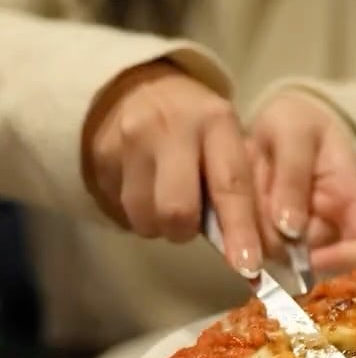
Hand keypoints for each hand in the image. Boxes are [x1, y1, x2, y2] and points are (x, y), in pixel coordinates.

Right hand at [84, 62, 261, 270]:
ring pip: (146, 217)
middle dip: (185, 232)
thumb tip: (249, 252)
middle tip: (189, 227)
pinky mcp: (103, 154)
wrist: (137, 90)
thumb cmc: (196, 128)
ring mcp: (133, 140)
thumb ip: (238, 185)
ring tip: (165, 201)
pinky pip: (122, 209)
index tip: (247, 268)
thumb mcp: (225, 139)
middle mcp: (173, 127)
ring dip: (159, 225)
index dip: (239, 231)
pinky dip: (139, 212)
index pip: (230, 185)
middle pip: (177, 210)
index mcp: (216, 122)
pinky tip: (145, 190)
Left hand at [251, 92, 355, 272]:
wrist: (274, 125)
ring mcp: (299, 242)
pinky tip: (232, 213)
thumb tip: (290, 229)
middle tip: (254, 196)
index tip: (307, 256)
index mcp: (352, 203)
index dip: (345, 263)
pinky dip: (238, 239)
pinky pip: (253, 255)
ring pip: (274, 259)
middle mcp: (329, 231)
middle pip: (311, 263)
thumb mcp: (293, 132)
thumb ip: (293, 175)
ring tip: (245, 189)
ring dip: (252, 232)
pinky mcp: (270, 243)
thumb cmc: (295, 123)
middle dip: (276, 239)